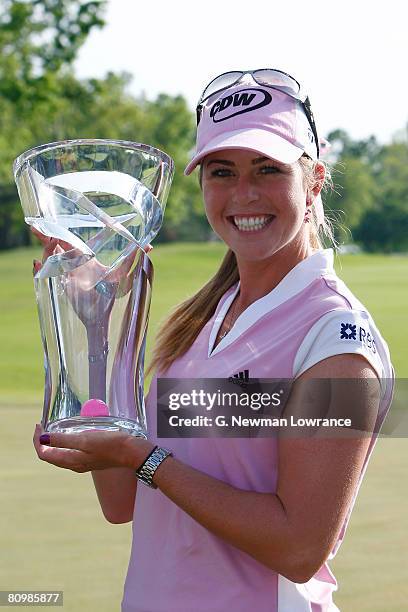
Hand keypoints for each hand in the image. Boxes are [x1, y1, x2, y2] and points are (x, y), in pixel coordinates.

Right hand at [32, 227, 152, 327]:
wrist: (102, 317)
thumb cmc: (111, 296)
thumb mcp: (123, 275)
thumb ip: (132, 259)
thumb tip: (150, 246)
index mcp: (84, 259)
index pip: (69, 242)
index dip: (59, 232)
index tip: (50, 222)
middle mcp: (72, 266)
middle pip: (55, 247)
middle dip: (45, 237)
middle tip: (36, 229)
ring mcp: (65, 276)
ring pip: (50, 259)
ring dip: (46, 251)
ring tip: (50, 246)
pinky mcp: (60, 287)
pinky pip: (46, 276)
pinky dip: (39, 270)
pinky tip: (37, 264)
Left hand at [33, 423, 154, 472]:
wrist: (133, 453)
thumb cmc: (110, 445)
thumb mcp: (86, 440)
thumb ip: (64, 440)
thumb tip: (43, 438)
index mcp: (71, 461)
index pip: (45, 454)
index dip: (38, 441)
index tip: (39, 425)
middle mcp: (75, 464)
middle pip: (51, 455)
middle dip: (43, 441)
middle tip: (43, 425)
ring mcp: (83, 462)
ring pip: (60, 454)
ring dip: (53, 443)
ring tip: (52, 428)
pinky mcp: (92, 458)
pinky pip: (71, 452)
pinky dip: (64, 444)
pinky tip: (70, 434)